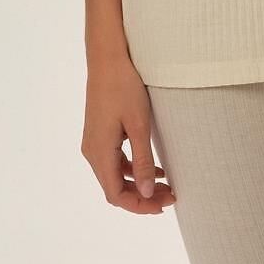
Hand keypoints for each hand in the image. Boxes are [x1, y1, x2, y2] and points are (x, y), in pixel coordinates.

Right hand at [80, 52, 177, 212]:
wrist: (108, 58)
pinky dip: (132, 168)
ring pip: (115, 175)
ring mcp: (94, 141)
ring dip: (138, 183)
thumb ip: (142, 160)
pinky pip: (115, 160)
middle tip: (171, 196)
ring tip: (166, 184)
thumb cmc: (124, 87)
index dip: (139, 205)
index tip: (164, 205)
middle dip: (142, 196)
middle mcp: (92, 151)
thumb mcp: (138, 124)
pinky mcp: (100, 132)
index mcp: (99, 152)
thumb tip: (146, 193)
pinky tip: (153, 166)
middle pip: (114, 187)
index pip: (115, 195)